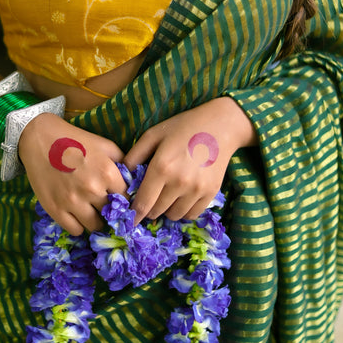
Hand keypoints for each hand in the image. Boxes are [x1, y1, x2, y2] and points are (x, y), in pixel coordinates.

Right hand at [18, 113, 125, 234]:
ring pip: (95, 226)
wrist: (39, 138)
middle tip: (105, 206)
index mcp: (108, 173)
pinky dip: (78, 225)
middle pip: (112, 215)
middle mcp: (92, 190)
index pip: (128, 199)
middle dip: (110, 211)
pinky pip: (75, 230)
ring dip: (96, 220)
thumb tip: (134, 181)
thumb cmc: (75, 140)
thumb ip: (123, 163)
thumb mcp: (105, 145)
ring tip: (92, 212)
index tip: (121, 201)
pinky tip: (77, 215)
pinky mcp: (55, 210)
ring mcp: (73, 202)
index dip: (125, 200)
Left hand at [124, 97, 256, 222]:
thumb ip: (134, 156)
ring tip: (167, 195)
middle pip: (156, 212)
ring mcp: (197, 190)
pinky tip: (181, 197)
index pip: (143, 203)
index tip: (130, 217)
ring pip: (174, 215)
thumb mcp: (153, 135)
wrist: (220, 126)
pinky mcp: (210, 193)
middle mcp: (179, 182)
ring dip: (167, 210)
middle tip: (150, 199)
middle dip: (149, 208)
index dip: (134, 214)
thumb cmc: (183, 127)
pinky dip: (183, 210)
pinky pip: (191, 214)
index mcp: (161, 167)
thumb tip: (122, 177)